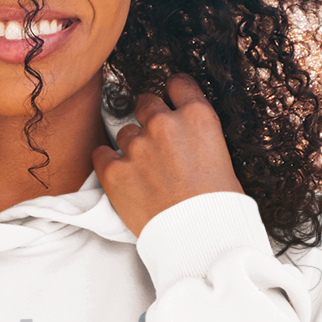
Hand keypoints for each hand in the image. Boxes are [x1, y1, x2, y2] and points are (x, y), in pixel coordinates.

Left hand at [93, 75, 243, 235]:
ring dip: (131, 146)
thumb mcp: (221, 157)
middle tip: (155, 142)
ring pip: (124, 132)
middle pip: (145, 103)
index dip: (172, 93)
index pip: (177, 84)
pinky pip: (100, 154)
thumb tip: (185, 132)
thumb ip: (198, 135)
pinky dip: (107, 163)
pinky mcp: (114, 171)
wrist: (200, 238)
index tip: (169, 101)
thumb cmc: (218, 205)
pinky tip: (120, 175)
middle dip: (148, 118)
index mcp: (197, 117)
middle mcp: (164, 124)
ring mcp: (137, 146)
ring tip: (144, 171)